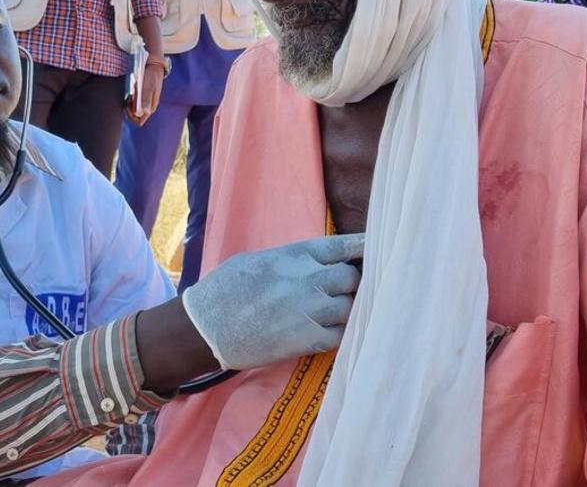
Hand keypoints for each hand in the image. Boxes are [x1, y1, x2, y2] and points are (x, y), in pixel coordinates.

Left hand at [126, 59, 164, 125]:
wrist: (153, 65)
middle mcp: (147, 107)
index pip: (139, 121)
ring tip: (128, 95)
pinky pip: (133, 103)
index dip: (131, 117)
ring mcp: (144, 101)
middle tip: (126, 101)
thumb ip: (146, 99)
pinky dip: (130, 99)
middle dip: (128, 111)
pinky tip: (129, 92)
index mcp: (150, 107)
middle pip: (135, 117)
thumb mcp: (148, 87)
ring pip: (133, 110)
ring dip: (129, 105)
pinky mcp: (141, 96)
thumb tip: (145, 112)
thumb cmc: (151, 76)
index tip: (128, 107)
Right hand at [180, 235, 364, 369]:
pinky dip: (338, 333)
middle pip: (353, 278)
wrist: (207, 325)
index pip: (344, 247)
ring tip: (337, 313)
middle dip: (353, 284)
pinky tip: (330, 332)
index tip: (379, 249)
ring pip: (350, 307)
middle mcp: (309, 279)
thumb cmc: (225, 289)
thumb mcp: (257, 260)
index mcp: (296, 255)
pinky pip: (340, 335)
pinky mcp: (307, 339)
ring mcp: (310, 310)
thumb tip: (312, 262)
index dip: (365, 248)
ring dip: (347, 310)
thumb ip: (290, 260)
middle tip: (348, 291)